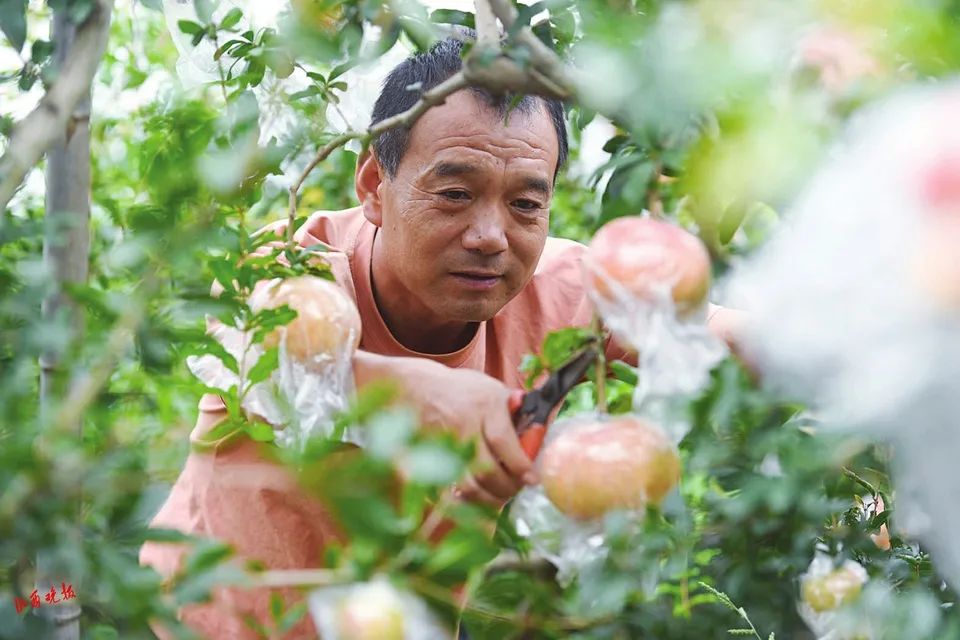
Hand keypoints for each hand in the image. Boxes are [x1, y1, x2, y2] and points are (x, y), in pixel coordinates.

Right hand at [374, 355, 539, 507]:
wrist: (417, 388)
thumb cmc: (462, 390)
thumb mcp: (492, 389)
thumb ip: (516, 411)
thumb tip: (539, 433)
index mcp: (485, 406)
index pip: (502, 441)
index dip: (519, 465)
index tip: (532, 479)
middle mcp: (464, 425)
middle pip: (487, 469)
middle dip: (507, 487)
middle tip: (517, 489)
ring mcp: (445, 445)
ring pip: (468, 485)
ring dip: (489, 499)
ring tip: (500, 497)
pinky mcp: (431, 460)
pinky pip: (449, 490)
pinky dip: (465, 502)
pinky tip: (477, 501)